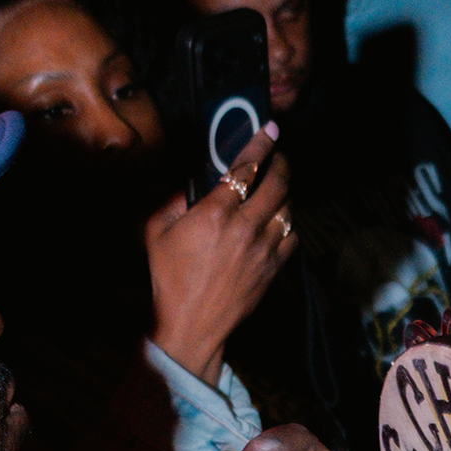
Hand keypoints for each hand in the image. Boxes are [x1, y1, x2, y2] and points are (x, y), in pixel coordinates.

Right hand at [145, 124, 296, 384]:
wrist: (193, 321)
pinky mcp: (275, 267)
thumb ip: (175, 199)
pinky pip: (293, 235)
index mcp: (215, 213)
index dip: (260, 144)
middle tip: (278, 154)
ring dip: (286, 191)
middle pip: (277, 184)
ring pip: (289, 208)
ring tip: (277, 183)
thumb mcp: (157, 231)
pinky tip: (279, 218)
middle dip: (281, 162)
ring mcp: (265, 248)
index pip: (245, 168)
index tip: (270, 128)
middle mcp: (246, 227)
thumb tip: (194, 180)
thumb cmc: (169, 277)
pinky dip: (289, 222)